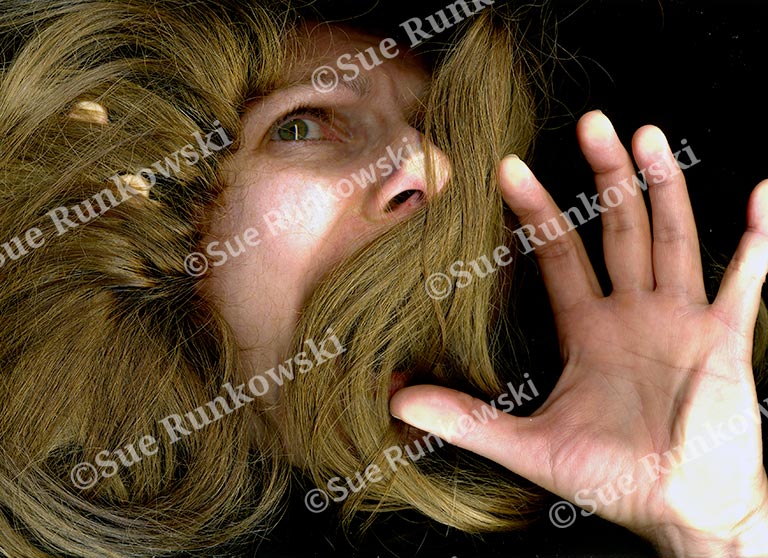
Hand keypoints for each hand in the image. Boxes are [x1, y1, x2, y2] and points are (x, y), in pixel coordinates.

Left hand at [390, 111, 767, 555]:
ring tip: (649, 135)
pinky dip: (756, 238)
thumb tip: (396, 400)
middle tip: (591, 122)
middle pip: (618, 227)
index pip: (558, 252)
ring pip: (670, 236)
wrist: (679, 510)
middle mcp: (632, 312)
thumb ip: (466, 420)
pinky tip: (760, 194)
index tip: (507, 169)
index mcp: (587, 328)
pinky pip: (746, 278)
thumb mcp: (529, 445)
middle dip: (606, 176)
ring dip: (663, 187)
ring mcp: (680, 318)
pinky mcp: (724, 336)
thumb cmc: (611, 478)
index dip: (535, 211)